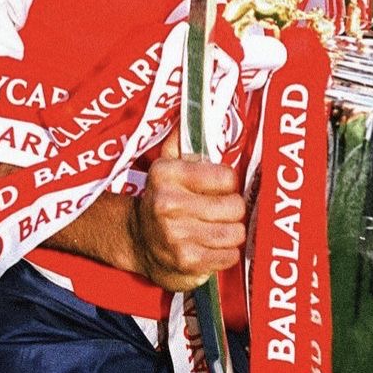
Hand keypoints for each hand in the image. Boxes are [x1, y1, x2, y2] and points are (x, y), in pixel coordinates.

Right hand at [129, 126, 245, 291]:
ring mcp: (177, 235)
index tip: (221, 186)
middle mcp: (168, 204)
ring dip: (231, 232)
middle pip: (234, 206)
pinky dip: (226, 253)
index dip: (229, 182)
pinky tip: (212, 246)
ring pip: (235, 232)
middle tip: (222, 210)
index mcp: (167, 174)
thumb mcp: (166, 164)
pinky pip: (229, 256)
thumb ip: (183, 140)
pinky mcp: (186, 262)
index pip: (226, 177)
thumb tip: (196, 110)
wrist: (137, 241)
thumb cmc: (162, 197)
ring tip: (218, 228)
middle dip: (233, 209)